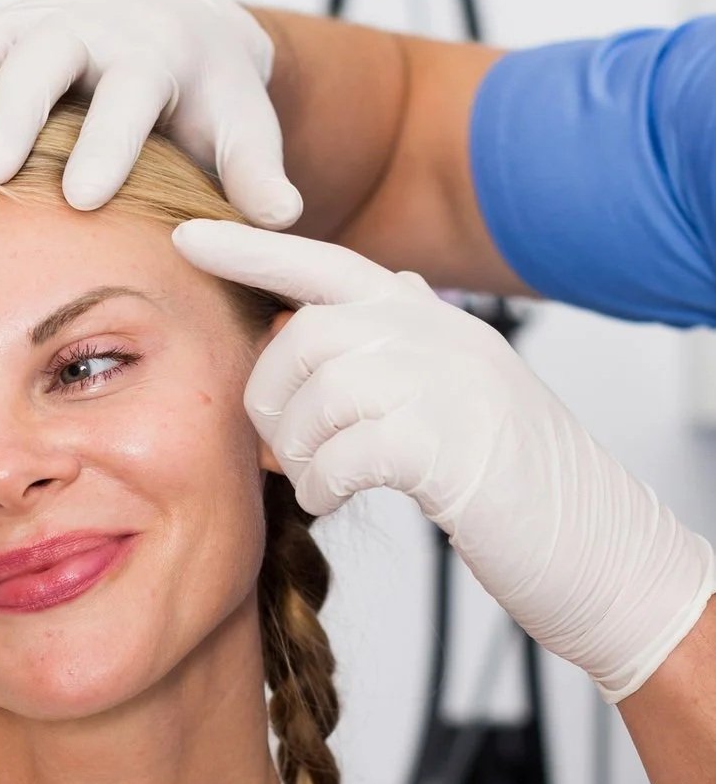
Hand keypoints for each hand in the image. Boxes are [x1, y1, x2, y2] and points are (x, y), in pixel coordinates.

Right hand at [0, 0, 300, 224]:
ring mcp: (28, 22)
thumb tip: (280, 218)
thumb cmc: (203, 99)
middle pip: (44, 54)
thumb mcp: (241, 128)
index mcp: (156, 50)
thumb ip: (255, 172)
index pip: (132, 86)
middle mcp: (88, 24)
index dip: (108, 137)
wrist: (168, 31)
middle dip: (12, 109)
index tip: (84, 196)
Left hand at [173, 219, 715, 703]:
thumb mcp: (460, 386)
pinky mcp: (446, 447)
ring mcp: (448, 385)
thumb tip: (366, 293)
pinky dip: (320, 486)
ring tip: (316, 480)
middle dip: (267, 401)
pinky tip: (335, 499)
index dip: (252, 249)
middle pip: (302, 340)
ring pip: (315, 396)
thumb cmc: (514, 479)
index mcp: (430, 318)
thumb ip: (408, 341)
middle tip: (279, 449)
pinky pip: (340, 455)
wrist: (596, 547)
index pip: (324, 263)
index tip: (186, 236)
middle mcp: (439, 335)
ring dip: (295, 451)